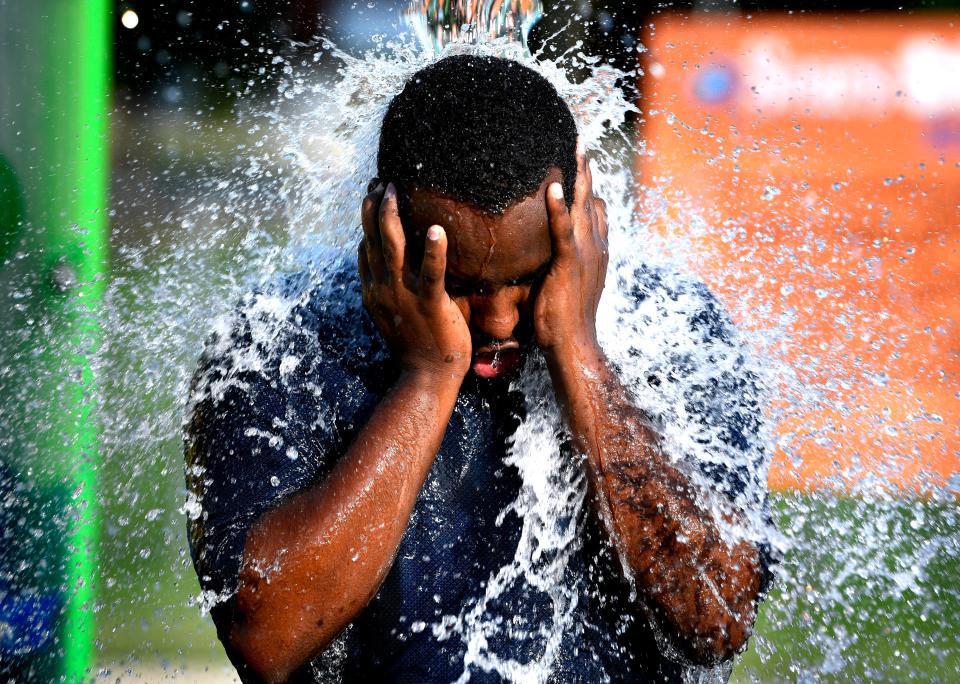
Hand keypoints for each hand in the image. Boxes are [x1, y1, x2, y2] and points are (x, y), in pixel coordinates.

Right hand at [358, 183, 471, 379]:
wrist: (427, 378)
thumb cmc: (418, 346)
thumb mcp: (396, 314)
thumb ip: (392, 289)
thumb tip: (395, 268)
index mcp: (375, 291)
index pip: (366, 248)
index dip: (368, 219)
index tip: (374, 194)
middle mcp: (383, 290)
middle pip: (373, 240)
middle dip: (375, 208)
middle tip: (381, 182)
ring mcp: (403, 297)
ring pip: (392, 249)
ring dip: (392, 217)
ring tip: (395, 190)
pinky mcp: (429, 305)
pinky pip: (430, 274)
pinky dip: (432, 251)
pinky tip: (436, 230)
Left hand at [534, 146, 608, 358]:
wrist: (572, 344)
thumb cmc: (562, 320)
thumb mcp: (562, 284)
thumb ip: (556, 262)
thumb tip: (538, 251)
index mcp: (593, 250)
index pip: (593, 208)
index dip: (587, 183)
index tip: (580, 158)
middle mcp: (594, 246)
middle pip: (590, 197)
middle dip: (585, 168)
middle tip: (578, 138)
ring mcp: (584, 254)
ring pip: (582, 206)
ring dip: (578, 175)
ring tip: (573, 146)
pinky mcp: (569, 264)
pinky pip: (564, 231)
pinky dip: (559, 208)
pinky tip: (553, 187)